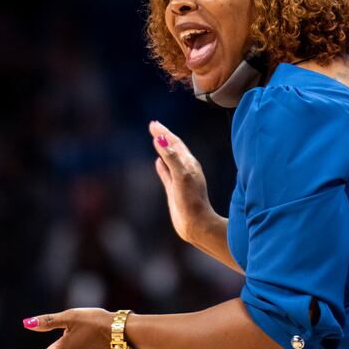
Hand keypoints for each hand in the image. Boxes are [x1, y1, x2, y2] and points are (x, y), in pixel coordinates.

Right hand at [149, 120, 216, 243]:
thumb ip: (171, 158)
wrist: (196, 225)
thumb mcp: (181, 176)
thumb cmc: (191, 201)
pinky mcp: (174, 190)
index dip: (164, 133)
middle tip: (153, 125)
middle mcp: (186, 169)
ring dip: (163, 149)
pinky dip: (162, 166)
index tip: (153, 124)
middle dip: (163, 136)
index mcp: (189, 164)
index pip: (175, 143)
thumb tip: (160, 138)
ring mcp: (180, 179)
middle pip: (173, 148)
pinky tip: (157, 162)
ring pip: (170, 159)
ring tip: (156, 139)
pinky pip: (166, 174)